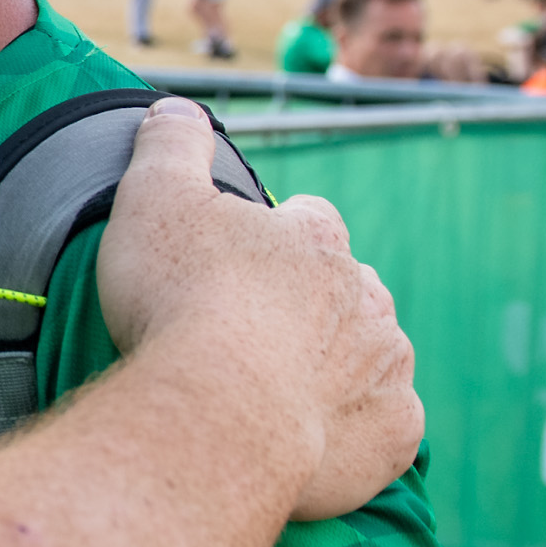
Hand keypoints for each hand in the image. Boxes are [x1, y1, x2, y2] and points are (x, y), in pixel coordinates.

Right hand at [97, 99, 421, 519]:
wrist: (217, 417)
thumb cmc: (181, 304)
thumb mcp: (153, 199)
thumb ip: (169, 146)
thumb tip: (178, 107)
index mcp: (317, 240)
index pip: (312, 218)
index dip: (278, 235)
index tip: (240, 260)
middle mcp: (367, 299)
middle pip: (352, 288)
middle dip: (317, 303)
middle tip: (254, 331)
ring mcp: (387, 370)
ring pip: (375, 357)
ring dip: (340, 365)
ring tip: (281, 389)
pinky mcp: (392, 435)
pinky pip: (386, 428)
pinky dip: (357, 431)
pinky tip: (314, 438)